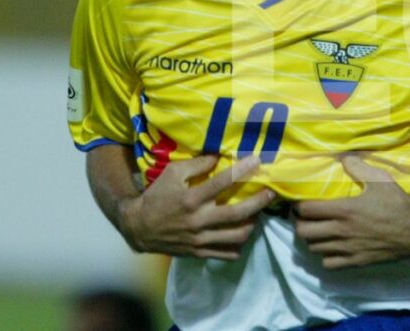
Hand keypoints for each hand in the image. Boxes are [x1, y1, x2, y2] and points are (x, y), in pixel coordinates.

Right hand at [119, 154, 273, 259]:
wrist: (138, 227)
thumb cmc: (157, 195)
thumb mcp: (172, 173)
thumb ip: (197, 164)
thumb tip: (220, 156)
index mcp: (191, 199)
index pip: (222, 182)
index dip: (243, 170)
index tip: (258, 161)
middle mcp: (198, 220)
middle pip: (238, 213)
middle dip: (259, 203)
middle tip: (271, 194)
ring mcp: (200, 239)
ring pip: (237, 236)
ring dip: (253, 224)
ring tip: (258, 215)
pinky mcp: (199, 253)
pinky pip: (227, 253)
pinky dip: (239, 245)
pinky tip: (243, 233)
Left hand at [294, 155, 409, 268]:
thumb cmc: (399, 204)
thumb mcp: (381, 180)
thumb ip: (358, 167)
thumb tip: (342, 156)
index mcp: (345, 210)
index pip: (307, 210)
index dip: (299, 205)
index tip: (301, 201)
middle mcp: (342, 231)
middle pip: (304, 232)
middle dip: (300, 222)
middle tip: (305, 216)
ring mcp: (348, 249)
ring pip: (314, 248)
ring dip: (312, 238)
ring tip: (317, 229)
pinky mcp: (355, 261)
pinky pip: (328, 263)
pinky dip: (325, 255)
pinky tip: (332, 246)